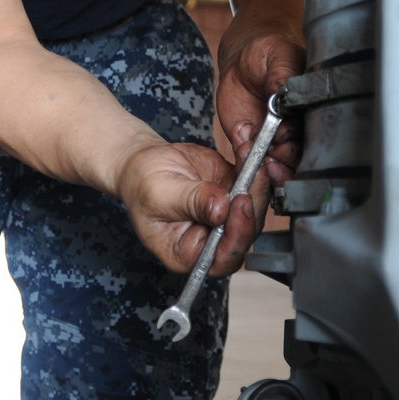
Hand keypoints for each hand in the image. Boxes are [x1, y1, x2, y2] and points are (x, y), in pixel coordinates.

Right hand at [115, 139, 259, 275]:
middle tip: (253, 169)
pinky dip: (252, 160)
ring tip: (245, 147)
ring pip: (255, 203)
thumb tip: (221, 209)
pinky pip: (252, 180)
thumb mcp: (159, 195)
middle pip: (247, 229)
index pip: (223, 256)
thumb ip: (191, 202)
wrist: (143, 163)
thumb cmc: (141, 186)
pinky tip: (244, 142)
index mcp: (189, 254)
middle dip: (254, 197)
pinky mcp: (234, 192)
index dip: (238, 233)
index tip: (240, 202)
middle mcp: (213, 239)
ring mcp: (227, 215)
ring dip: (257, 175)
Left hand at [215, 30, 305, 189]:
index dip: (299, 136)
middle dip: (286, 158)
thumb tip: (283, 89)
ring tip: (261, 157)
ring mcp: (275, 140)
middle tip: (272, 150)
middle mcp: (296, 129)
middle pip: (299, 155)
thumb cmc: (267, 54)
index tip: (283, 133)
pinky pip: (253, 163)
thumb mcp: (278, 55)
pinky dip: (248, 163)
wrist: (241, 62)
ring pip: (279, 166)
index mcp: (309, 109)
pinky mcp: (253, 145)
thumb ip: (283, 73)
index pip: (313, 131)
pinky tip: (245, 149)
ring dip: (270, 167)